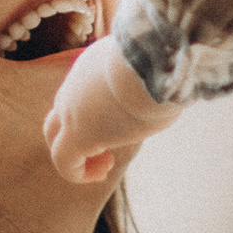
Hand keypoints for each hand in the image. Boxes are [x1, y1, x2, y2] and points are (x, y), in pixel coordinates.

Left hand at [44, 36, 181, 186]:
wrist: (155, 59)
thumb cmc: (165, 60)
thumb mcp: (155, 64)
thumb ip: (156, 77)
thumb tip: (178, 83)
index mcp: (93, 68)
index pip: (79, 92)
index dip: (93, 114)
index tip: (119, 125)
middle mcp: (76, 87)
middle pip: (58, 113)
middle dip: (75, 136)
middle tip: (105, 152)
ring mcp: (72, 109)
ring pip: (54, 135)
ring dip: (78, 156)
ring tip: (105, 165)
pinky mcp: (79, 134)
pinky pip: (64, 161)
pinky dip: (78, 172)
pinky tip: (102, 172)